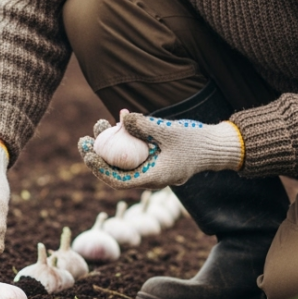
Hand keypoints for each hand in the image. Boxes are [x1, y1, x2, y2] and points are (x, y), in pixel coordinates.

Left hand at [78, 113, 243, 189]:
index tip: (88, 154)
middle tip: (83, 140)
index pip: (118, 181)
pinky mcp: (151, 158)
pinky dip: (123, 140)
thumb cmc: (196, 142)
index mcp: (152, 178)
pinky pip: (132, 153)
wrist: (214, 148)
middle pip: (115, 171)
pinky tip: (115, 123)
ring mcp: (149, 167)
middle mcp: (148, 176)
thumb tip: (122, 117)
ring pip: (122, 160)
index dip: (100, 169)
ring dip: (108, 144)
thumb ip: (146, 126)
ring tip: (98, 124)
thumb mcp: (170, 132)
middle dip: (97, 156)